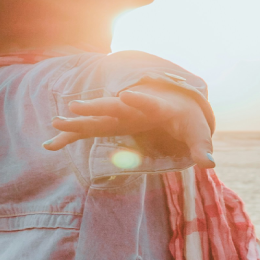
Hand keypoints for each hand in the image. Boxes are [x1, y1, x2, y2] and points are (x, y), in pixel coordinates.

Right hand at [44, 86, 214, 168]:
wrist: (173, 104)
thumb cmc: (186, 118)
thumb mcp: (196, 131)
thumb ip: (201, 147)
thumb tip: (209, 164)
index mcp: (155, 106)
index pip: (147, 102)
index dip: (139, 99)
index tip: (127, 95)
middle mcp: (132, 108)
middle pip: (112, 107)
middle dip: (94, 106)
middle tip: (75, 105)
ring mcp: (118, 116)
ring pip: (94, 119)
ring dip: (75, 122)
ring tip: (55, 123)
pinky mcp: (110, 125)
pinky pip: (87, 132)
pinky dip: (70, 137)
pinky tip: (50, 145)